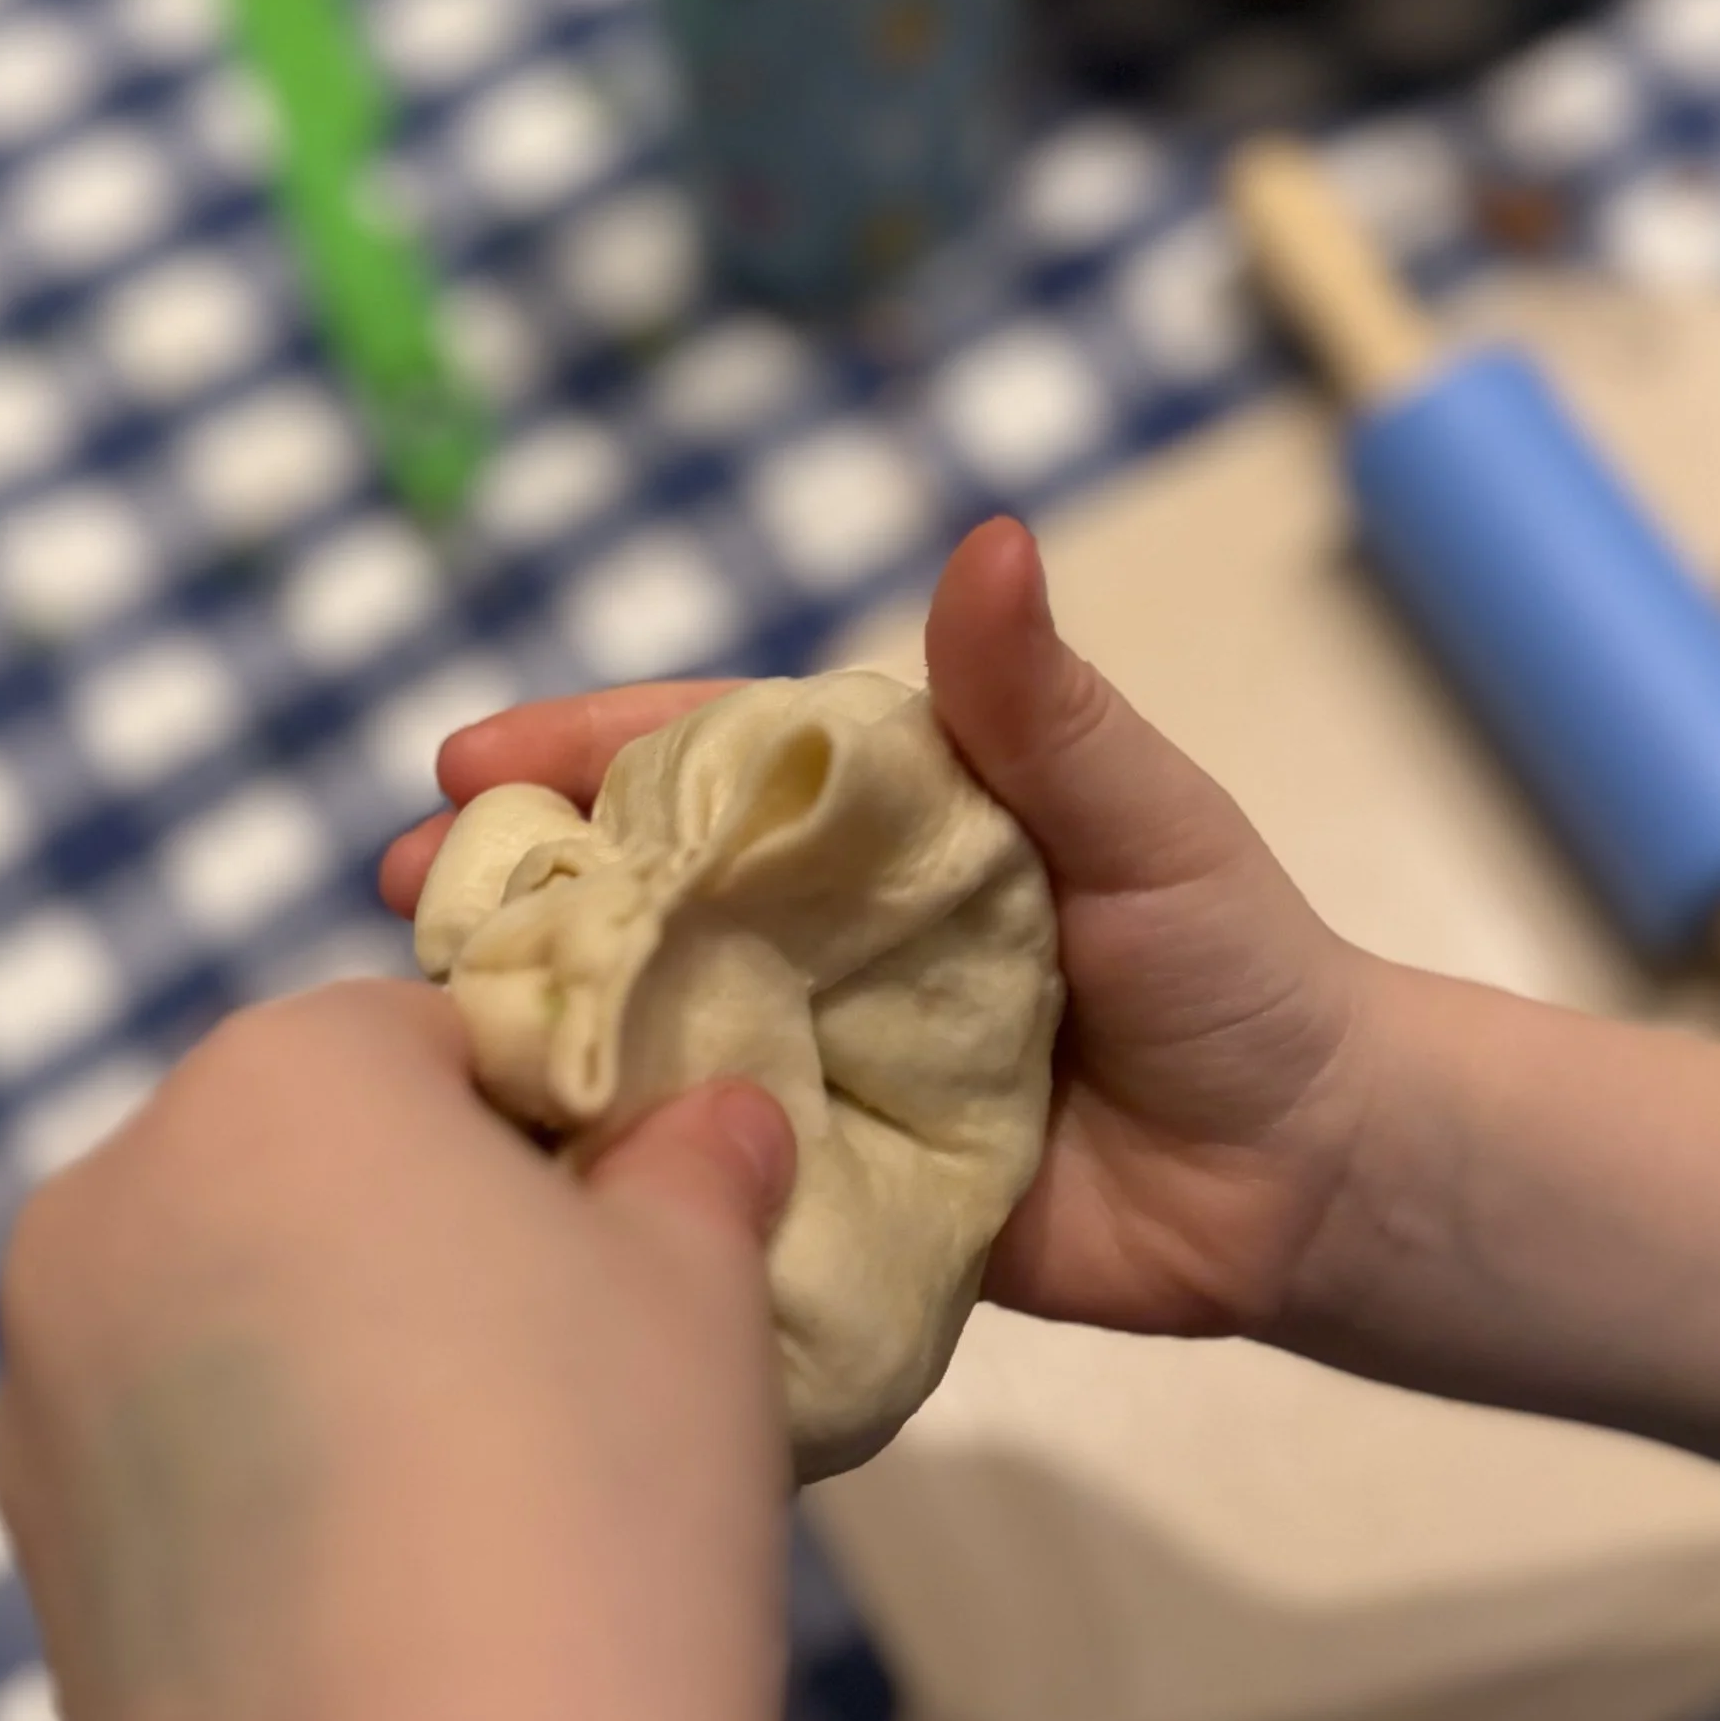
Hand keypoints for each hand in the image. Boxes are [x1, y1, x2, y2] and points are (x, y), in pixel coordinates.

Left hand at [0, 985, 828, 1720]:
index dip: (553, 1133)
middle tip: (572, 1392)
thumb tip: (708, 1123)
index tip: (634, 1254)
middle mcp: (104, 1206)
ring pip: (229, 1322)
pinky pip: (177, 1475)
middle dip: (427, 1246)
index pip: (431, 1038)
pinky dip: (272, 1507)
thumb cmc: (597, 1497)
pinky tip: (385, 1632)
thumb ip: (693, 1167)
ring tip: (483, 1533)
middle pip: (303, 1171)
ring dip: (339, 1374)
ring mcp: (39, 1401)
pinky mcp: (27, 1573)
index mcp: (267, 1080)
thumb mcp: (699, 1286)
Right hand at [382, 517, 1377, 1339]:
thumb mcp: (1143, 819)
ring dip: (538, 1015)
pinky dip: (617, 1158)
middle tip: (409, 890)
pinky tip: (512, 1167)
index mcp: (884, 820)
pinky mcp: (830, 1183)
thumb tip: (991, 537)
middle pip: (646, 888)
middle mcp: (828, 929)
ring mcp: (818, 1056)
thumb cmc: (1234, 963)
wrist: (1310, 1176)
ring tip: (424, 1028)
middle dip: (519, 880)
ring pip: (651, 1021)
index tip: (470, 753)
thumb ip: (1041, 708)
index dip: (587, 749)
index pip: (711, 761)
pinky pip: (707, 1164)